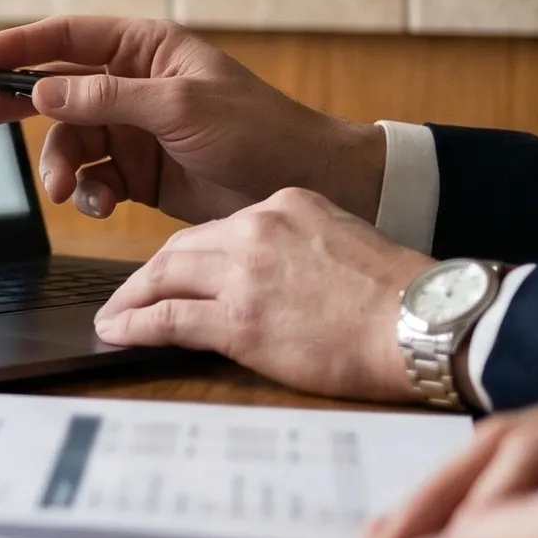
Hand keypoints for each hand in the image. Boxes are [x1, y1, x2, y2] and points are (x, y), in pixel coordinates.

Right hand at [0, 16, 381, 225]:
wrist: (303, 184)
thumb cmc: (258, 130)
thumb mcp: (180, 107)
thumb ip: (107, 98)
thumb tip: (42, 91)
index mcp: (146, 49)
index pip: (66, 39)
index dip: (16, 47)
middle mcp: (133, 83)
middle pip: (51, 89)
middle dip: (8, 106)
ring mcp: (133, 128)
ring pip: (68, 142)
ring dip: (60, 167)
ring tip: (65, 192)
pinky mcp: (139, 171)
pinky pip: (91, 177)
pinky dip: (88, 192)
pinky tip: (99, 204)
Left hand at [92, 188, 431, 401]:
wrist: (424, 322)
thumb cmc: (400, 295)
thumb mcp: (345, 241)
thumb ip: (302, 246)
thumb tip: (276, 273)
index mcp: (285, 205)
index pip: (219, 228)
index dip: (190, 255)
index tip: (176, 272)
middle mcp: (257, 228)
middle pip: (180, 248)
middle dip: (149, 274)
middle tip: (128, 295)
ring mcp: (244, 274)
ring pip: (163, 277)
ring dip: (131, 298)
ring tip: (113, 317)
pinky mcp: (239, 319)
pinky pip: (166, 319)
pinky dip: (134, 325)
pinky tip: (117, 333)